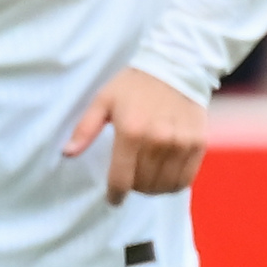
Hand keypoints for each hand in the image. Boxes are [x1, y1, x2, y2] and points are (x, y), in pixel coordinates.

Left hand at [62, 65, 206, 200]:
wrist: (176, 67)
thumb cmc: (133, 86)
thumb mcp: (102, 102)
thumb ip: (85, 129)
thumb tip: (67, 153)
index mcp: (131, 132)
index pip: (122, 179)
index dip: (115, 195)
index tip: (113, 199)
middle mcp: (159, 140)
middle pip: (143, 185)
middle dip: (133, 188)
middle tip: (129, 180)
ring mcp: (181, 143)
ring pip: (165, 186)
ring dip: (152, 189)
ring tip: (146, 179)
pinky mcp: (198, 144)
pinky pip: (186, 178)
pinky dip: (173, 184)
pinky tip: (164, 176)